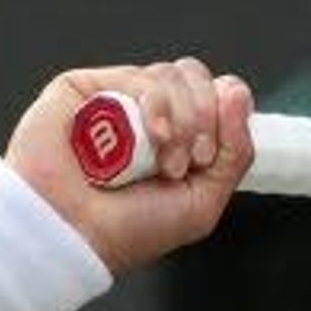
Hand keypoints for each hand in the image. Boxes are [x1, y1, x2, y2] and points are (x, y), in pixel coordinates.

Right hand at [7, 59, 255, 276]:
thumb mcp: (201, 204)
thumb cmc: (123, 233)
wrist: (71, 235)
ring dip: (181, 119)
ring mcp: (117, 100)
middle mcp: (146, 117)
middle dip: (205, 117)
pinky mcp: (86, 87)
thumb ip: (236, 153)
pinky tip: (148, 139)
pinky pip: (140, 76)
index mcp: (174, 142)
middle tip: (192, 159)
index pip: (214, 98)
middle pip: (196, 78)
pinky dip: (155, 105)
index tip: (210, 155)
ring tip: (163, 161)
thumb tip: (239, 94)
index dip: (224, 114)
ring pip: (173, 74)